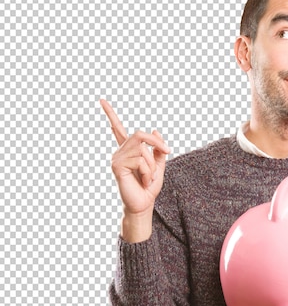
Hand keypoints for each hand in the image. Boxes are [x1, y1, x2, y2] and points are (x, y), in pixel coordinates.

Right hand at [100, 99, 170, 239]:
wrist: (143, 205)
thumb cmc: (149, 188)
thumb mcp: (159, 166)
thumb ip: (158, 149)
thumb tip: (155, 129)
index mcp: (129, 151)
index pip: (118, 129)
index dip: (111, 114)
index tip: (101, 100)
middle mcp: (120, 152)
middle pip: (140, 135)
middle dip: (157, 143)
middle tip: (168, 151)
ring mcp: (117, 158)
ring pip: (142, 149)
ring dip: (152, 165)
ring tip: (147, 178)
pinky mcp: (117, 166)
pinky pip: (140, 160)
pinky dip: (148, 171)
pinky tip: (143, 181)